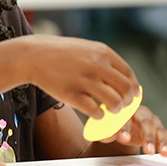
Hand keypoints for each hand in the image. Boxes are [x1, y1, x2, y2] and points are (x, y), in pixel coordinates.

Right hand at [23, 35, 139, 119]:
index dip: (133, 89)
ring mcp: (84, 80)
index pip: (129, 75)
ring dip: (115, 110)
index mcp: (102, 53)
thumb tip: (126, 81)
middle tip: (121, 105)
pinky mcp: (71, 95)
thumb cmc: (60, 53)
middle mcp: (96, 65)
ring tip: (108, 110)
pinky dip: (99, 116)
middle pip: (125, 90)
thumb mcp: (85, 49)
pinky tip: (94, 112)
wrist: (32, 56)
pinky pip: (96, 112)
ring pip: (114, 103)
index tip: (132, 96)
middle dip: (127, 102)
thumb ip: (105, 61)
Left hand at [103, 106, 166, 156]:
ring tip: (164, 152)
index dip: (125, 127)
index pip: (126, 117)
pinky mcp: (162, 130)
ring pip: (159, 130)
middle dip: (148, 137)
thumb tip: (105, 136)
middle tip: (148, 150)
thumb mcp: (109, 128)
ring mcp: (153, 122)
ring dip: (162, 142)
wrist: (125, 123)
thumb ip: (107, 132)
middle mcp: (142, 114)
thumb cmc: (116, 124)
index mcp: (126, 110)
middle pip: (146, 123)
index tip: (124, 138)